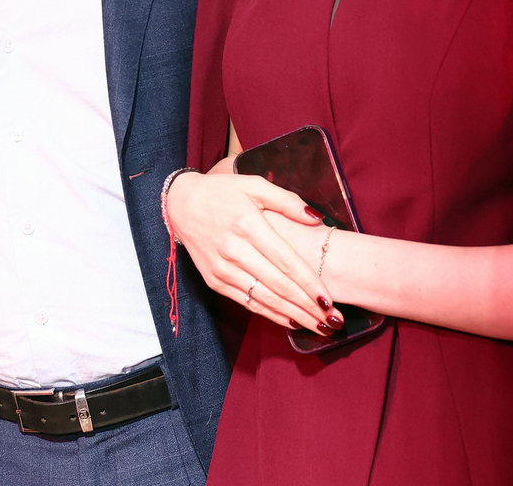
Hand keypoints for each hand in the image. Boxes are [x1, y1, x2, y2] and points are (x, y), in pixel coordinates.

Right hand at [166, 160, 342, 335]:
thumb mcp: (254, 185)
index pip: (286, 261)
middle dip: (308, 306)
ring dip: (293, 315)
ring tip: (318, 327)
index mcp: (248, 224)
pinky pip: (246, 302)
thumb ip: (287, 201)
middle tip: (332, 321)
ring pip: (264, 298)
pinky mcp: (214, 279)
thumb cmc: (221, 192)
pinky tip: (290, 321)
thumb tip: (316, 218)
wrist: (179, 204)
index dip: (309, 283)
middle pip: (279, 284)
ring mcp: (222, 267)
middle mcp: (234, 249)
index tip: (329, 299)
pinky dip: (270, 314)